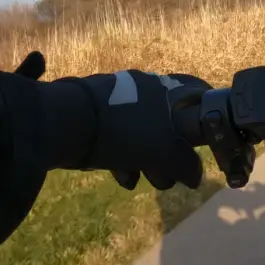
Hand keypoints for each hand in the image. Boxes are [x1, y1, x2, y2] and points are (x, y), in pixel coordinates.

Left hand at [63, 69, 212, 189]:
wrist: (62, 122)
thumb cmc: (124, 132)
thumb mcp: (163, 153)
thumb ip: (186, 165)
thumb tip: (195, 178)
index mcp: (165, 88)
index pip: (196, 94)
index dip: (202, 118)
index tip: (201, 142)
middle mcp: (143, 85)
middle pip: (166, 120)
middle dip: (166, 151)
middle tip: (163, 174)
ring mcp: (114, 95)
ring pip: (139, 129)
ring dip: (142, 157)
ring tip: (136, 179)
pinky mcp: (90, 108)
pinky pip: (114, 132)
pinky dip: (119, 153)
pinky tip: (117, 173)